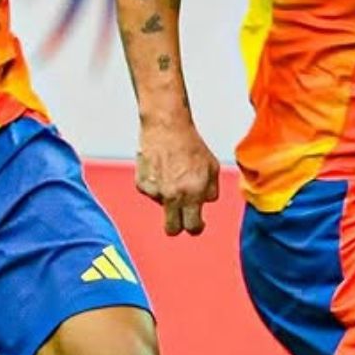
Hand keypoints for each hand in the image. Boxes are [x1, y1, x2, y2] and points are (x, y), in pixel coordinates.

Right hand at [135, 120, 219, 236]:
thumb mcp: (212, 167)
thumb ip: (211, 191)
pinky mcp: (142, 184)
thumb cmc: (191, 144)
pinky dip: (157, 185)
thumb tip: (204, 203)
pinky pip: (152, 192)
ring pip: (162, 205)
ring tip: (173, 172)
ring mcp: (155, 191)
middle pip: (172, 229)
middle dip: (178, 227)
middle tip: (182, 217)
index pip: (193, 227)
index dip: (196, 228)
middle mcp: (173, 195)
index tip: (196, 225)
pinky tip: (161, 168)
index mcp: (193, 193)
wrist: (166, 125)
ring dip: (168, 195)